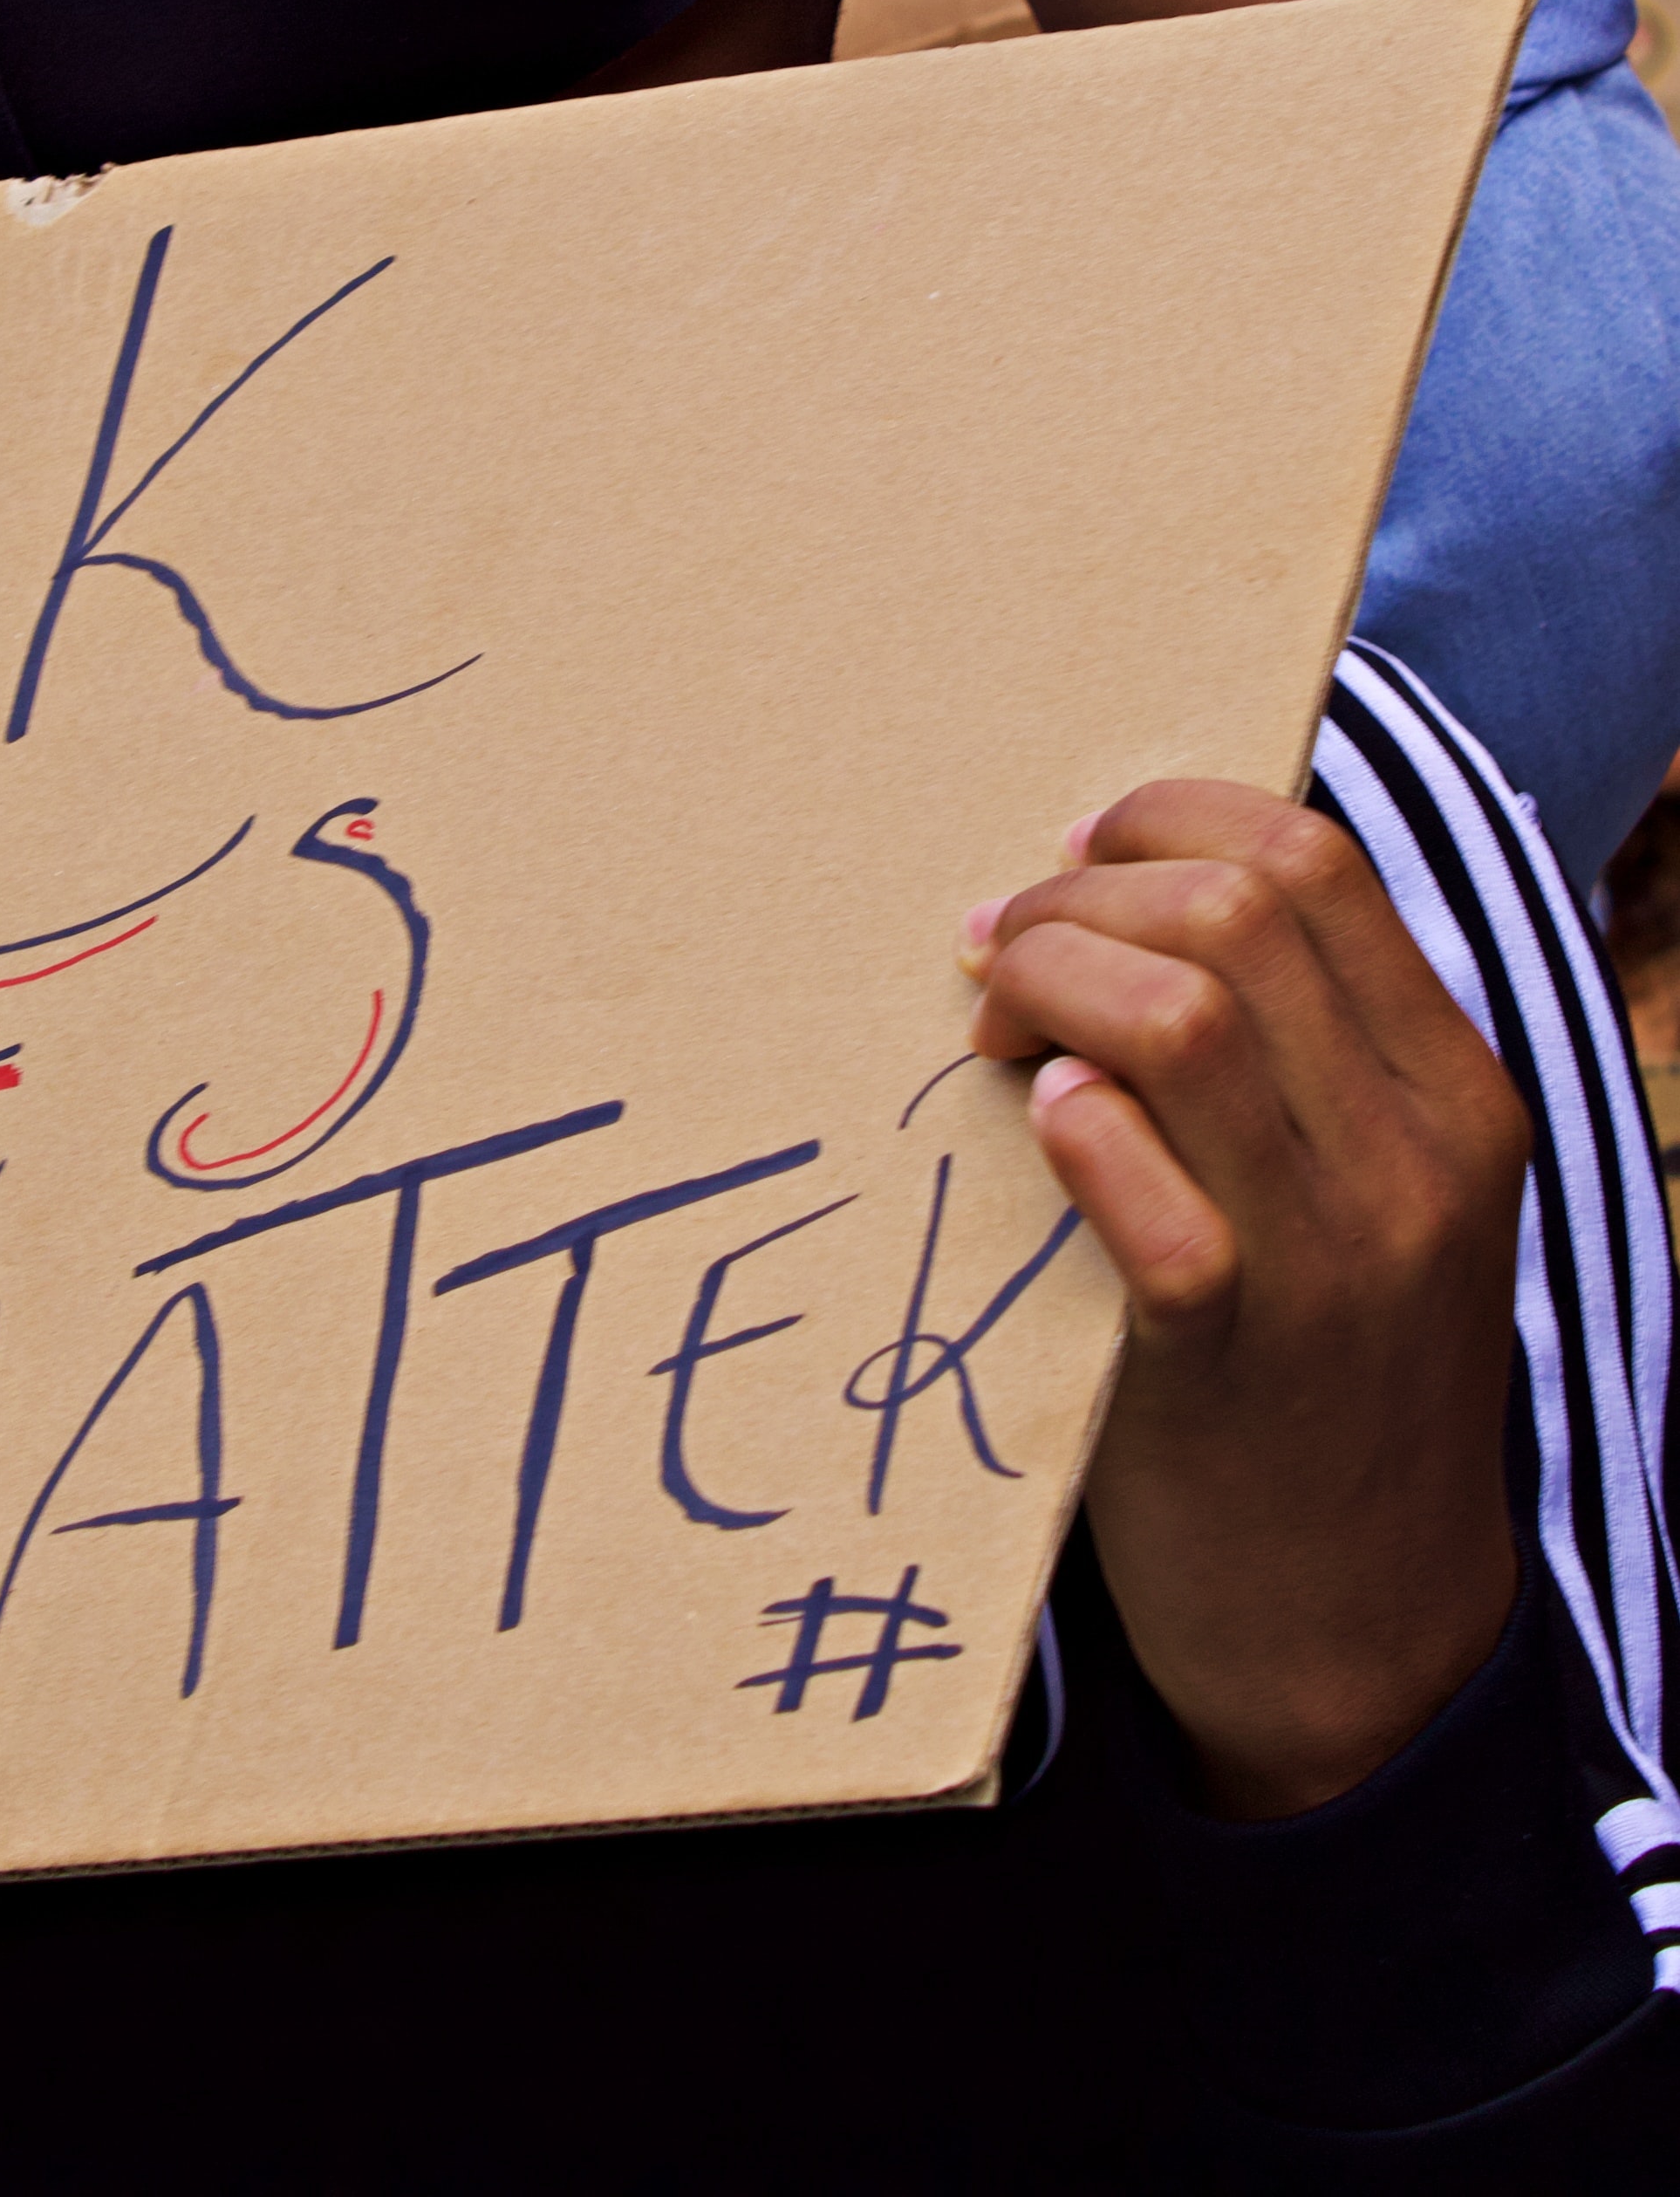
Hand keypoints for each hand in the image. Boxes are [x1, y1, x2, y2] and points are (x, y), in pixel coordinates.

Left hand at [963, 781, 1526, 1815]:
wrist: (1363, 1629)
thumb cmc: (1327, 1371)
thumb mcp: (1376, 1194)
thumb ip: (1304, 1052)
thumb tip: (1130, 891)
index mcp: (1458, 1092)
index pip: (1316, 863)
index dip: (1162, 820)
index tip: (1067, 857)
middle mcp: (1418, 1157)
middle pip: (1231, 911)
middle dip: (1074, 895)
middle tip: (991, 948)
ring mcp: (1331, 1256)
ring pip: (1179, 1013)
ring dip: (1044, 980)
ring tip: (989, 1026)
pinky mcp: (1227, 1350)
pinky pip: (1133, 1176)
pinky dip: (1066, 1122)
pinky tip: (1034, 1123)